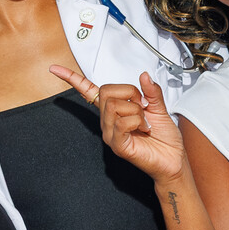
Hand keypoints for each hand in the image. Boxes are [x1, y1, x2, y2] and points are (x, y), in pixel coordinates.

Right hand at [51, 66, 186, 184]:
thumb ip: (151, 91)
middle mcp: (108, 121)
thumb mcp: (159, 108)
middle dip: (130, 93)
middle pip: (106, 91)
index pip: (88, 91)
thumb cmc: (164, 139)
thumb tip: (144, 76)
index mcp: (114, 110)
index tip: (55, 69)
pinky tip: (143, 129)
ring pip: (115, 106)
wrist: (173, 160)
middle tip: (143, 106)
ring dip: (136, 110)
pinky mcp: (117, 145)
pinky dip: (138, 121)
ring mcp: (110, 134)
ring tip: (144, 122)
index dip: (72, 79)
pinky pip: (122, 122)